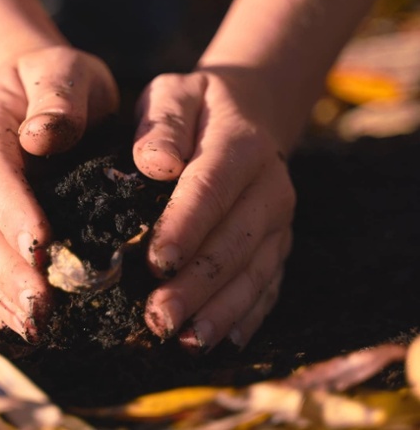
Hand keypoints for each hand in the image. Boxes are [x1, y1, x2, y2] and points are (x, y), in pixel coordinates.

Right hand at [0, 45, 118, 339]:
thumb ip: (58, 97)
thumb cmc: (55, 80)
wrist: (37, 94)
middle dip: (8, 268)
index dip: (11, 211)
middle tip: (42, 305)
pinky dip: (4, 300)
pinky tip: (26, 326)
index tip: (40, 246)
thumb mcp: (64, 70)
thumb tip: (41, 138)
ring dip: (6, 294)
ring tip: (38, 327)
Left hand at [133, 69, 293, 351]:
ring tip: (187, 341)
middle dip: (197, 284)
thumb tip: (155, 164)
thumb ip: (162, 123)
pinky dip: (247, 316)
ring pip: (255, 271)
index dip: (186, 227)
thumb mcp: (173, 94)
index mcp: (241, 144)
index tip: (157, 263)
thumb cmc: (197, 107)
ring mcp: (280, 220)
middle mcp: (270, 186)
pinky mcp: (279, 244)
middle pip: (235, 240)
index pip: (212, 188)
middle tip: (159, 318)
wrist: (250, 112)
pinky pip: (269, 284)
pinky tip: (222, 342)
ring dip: (221, 310)